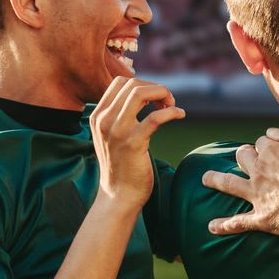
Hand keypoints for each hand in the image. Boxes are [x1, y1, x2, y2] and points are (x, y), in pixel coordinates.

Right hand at [89, 76, 182, 206]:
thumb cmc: (121, 164)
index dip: (143, 83)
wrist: (118, 195)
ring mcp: (117, 131)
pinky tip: (180, 114)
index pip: (119, 82)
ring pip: (140, 93)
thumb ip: (119, 115)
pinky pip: (155, 117)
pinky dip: (172, 112)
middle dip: (155, 88)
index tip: (155, 98)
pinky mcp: (133, 143)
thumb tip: (143, 93)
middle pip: (132, 84)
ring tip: (172, 106)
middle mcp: (104, 120)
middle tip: (167, 102)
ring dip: (163, 94)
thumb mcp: (112, 135)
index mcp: (98, 116)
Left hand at [202, 126, 278, 237]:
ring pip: (229, 184)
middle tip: (243, 156)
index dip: (266, 146)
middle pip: (243, 157)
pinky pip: (238, 222)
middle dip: (242, 155)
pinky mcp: (262, 218)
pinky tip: (212, 227)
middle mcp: (259, 172)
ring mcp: (257, 195)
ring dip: (215, 180)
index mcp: (271, 153)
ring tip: (205, 178)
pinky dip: (224, 226)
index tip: (273, 149)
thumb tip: (269, 131)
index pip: (261, 142)